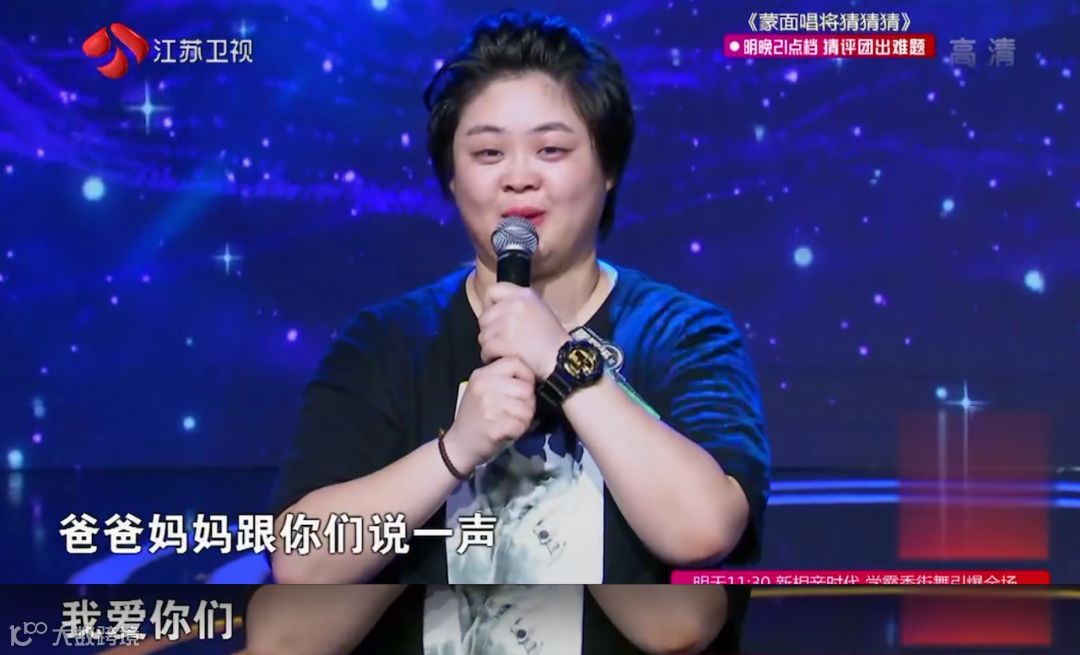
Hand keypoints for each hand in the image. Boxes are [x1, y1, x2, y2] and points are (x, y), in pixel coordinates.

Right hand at [442, 357, 536, 472]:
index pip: (515, 363)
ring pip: (527, 408)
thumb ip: (501, 378)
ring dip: (525, 418)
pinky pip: (521, 425)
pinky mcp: (494, 427)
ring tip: (513, 421)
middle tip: (518, 411)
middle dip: (528, 402)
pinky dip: (519, 431)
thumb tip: (529, 376)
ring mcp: (488, 407)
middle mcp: (484, 387)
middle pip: (525, 388)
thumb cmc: (474, 416)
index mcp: (481, 375)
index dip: (526, 376)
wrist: (459, 445)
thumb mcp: (481, 389)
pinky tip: (509, 431)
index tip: (523, 388)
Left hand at [478, 283, 569, 378]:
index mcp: (525, 295)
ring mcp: (507, 322)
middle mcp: (514, 304)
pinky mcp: (502, 341)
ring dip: (490, 346)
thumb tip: (495, 311)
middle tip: (501, 342)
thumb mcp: (540, 312)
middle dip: (490, 331)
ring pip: (483, 335)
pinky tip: (503, 360)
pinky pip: (486, 350)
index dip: (489, 306)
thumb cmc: (554, 341)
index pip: (493, 291)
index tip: (494, 319)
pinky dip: (491, 358)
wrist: (563, 360)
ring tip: (504, 353)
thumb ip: (519, 306)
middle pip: (485, 316)